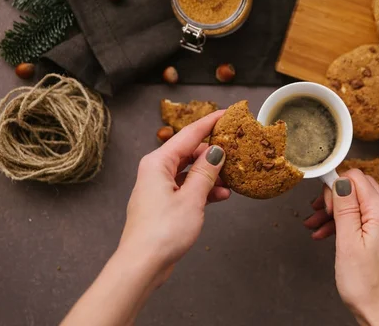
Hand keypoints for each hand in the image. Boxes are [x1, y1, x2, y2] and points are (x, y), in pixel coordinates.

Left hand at [118, 110, 230, 283]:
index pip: (189, 134)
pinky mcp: (164, 204)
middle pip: (189, 152)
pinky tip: (221, 195)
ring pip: (190, 171)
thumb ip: (206, 172)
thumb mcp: (192, 198)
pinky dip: (204, 190)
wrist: (142, 265)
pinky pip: (187, 188)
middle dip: (213, 153)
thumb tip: (217, 151)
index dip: (210, 123)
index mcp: (158, 162)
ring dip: (211, 175)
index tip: (228, 113)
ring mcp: (159, 188)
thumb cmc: (161, 232)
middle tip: (236, 151)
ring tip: (232, 179)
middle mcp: (156, 171)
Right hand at [304, 170, 378, 325]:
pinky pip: (361, 221)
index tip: (321, 199)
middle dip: (334, 197)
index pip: (357, 178)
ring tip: (315, 226)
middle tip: (317, 211)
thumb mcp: (347, 242)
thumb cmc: (366, 285)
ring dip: (335, 212)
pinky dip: (343, 224)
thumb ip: (345, 207)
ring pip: (357, 206)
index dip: (336, 184)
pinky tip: (327, 235)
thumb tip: (340, 180)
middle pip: (358, 190)